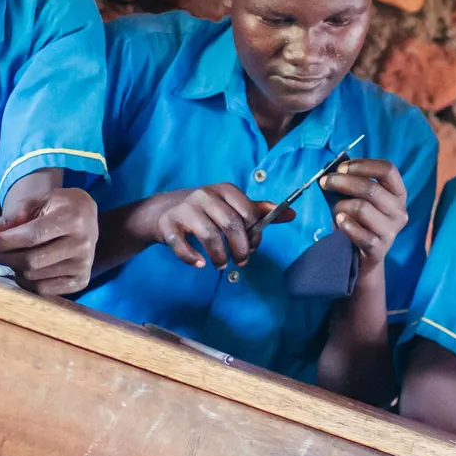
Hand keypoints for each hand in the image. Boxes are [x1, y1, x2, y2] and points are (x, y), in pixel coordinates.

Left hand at [0, 186, 97, 295]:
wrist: (86, 216)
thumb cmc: (58, 206)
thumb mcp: (37, 201)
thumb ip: (13, 217)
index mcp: (73, 218)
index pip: (32, 236)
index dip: (4, 242)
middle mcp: (82, 244)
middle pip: (31, 261)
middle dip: (5, 257)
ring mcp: (83, 265)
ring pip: (34, 277)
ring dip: (15, 268)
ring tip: (12, 256)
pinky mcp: (81, 281)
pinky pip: (43, 290)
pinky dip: (27, 281)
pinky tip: (24, 268)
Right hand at [148, 183, 288, 268]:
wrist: (164, 209)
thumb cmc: (205, 209)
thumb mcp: (231, 205)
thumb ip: (259, 211)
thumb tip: (291, 214)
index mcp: (225, 190)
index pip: (248, 212)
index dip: (255, 234)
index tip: (254, 246)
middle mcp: (205, 196)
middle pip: (231, 224)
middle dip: (240, 248)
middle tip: (242, 261)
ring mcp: (185, 209)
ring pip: (209, 235)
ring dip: (219, 256)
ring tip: (222, 265)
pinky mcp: (168, 224)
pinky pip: (180, 244)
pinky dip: (192, 258)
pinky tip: (200, 264)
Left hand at [321, 158, 406, 267]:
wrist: (362, 256)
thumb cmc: (359, 220)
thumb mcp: (358, 198)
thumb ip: (351, 183)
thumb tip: (331, 170)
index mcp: (398, 193)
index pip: (387, 169)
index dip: (363, 165)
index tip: (341, 168)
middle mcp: (399, 211)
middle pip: (371, 188)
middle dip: (342, 182)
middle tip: (325, 182)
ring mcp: (391, 231)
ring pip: (361, 208)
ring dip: (341, 206)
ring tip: (336, 211)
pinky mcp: (379, 248)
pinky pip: (358, 231)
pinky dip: (345, 224)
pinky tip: (340, 222)